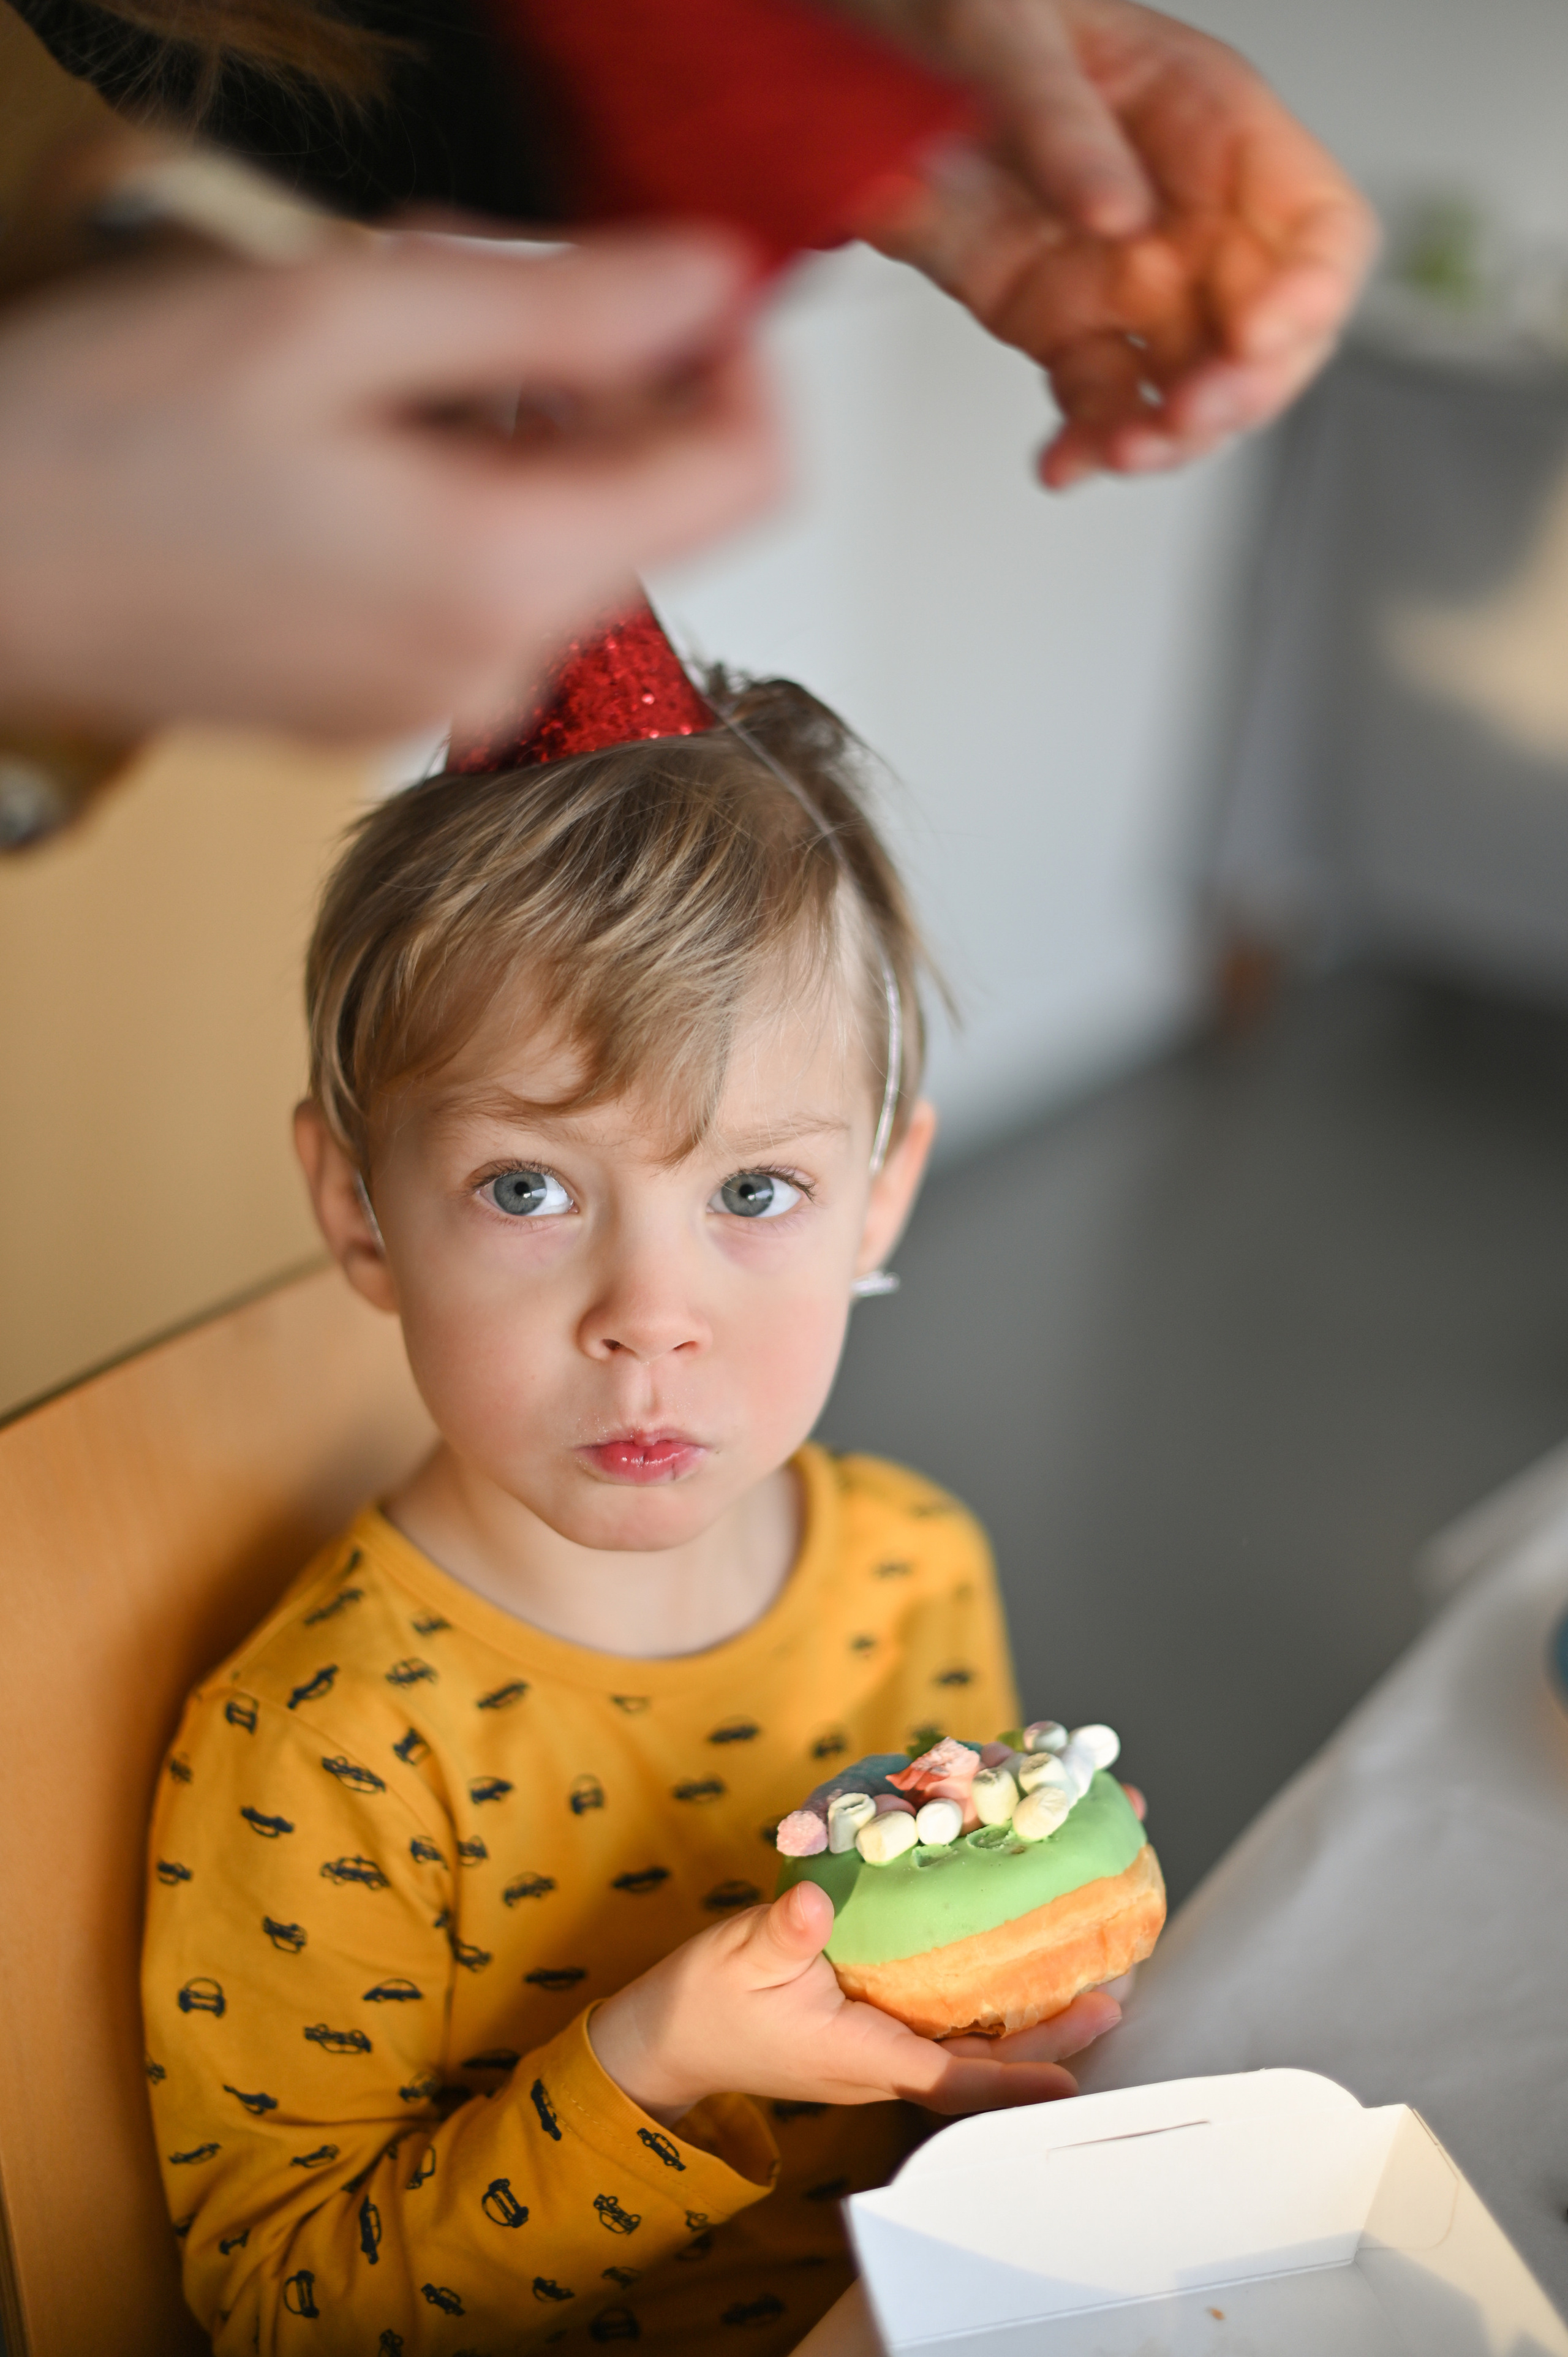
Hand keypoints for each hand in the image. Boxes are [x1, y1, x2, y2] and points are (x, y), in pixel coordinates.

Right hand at [0, 226, 776, 739]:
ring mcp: (430, 698)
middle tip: (456, 270)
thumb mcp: (340, 319)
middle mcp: (490, 670)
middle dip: (589, 372)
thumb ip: (556, 309)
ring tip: (369, 343)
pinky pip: (474, 583)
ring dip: (504, 420)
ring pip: (554, 535)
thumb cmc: (100, 446)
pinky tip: (337, 432)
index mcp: (506, 579)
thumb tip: (710, 287)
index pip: (746, 484)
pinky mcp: (374, 699)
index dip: (745, 365)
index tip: (690, 286)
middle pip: (647, 506)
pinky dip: (448, 490)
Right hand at [588, 1881, 1120, 2126]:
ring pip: (976, 2037)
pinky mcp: (878, 2021)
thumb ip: (780, 1934)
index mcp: (861, 2054)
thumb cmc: (706, 2004)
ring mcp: (885, 2043)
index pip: (951, 2079)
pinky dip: (991, 1987)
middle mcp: (887, 2058)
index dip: (1013, 2078)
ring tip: (1094, 1968)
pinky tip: (1019, 1950)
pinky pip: (949, 2014)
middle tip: (1115, 1993)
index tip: (1073, 2075)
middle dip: (1053, 2033)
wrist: (671, 2038)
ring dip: (1034, 2009)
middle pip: (986, 2060)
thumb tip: (814, 1904)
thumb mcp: (737, 1958)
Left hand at [855, 0, 1375, 483]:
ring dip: (1167, 436)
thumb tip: (1117, 214)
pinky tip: (1061, 464)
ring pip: (1192, 385)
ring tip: (1114, 452)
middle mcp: (1188, 213)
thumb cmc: (958, 9)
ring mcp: (1130, 280)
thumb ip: (1062, 120)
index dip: (1311, 291)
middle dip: (1239, 390)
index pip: (1318, 224)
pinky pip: (1099, 402)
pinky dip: (1085, 445)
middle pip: (1267, 331)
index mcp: (1211, 123)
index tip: (1259, 337)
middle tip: (1183, 418)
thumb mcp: (1001, 28)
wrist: (857, 56)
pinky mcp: (1064, 326)